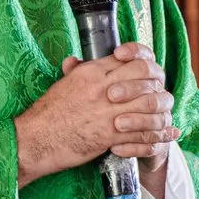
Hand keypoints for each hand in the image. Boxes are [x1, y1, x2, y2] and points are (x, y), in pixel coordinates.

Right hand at [14, 42, 177, 185]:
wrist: (34, 140)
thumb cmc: (47, 114)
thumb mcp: (62, 84)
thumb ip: (75, 71)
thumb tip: (74, 61)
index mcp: (92, 72)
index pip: (132, 58)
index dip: (147, 63)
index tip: (150, 74)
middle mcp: (103, 87)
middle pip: (147, 76)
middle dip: (159, 85)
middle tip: (160, 94)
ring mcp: (108, 111)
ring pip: (151, 103)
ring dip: (161, 111)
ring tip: (162, 116)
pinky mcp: (110, 134)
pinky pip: (143, 133)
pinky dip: (156, 135)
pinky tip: (163, 135)